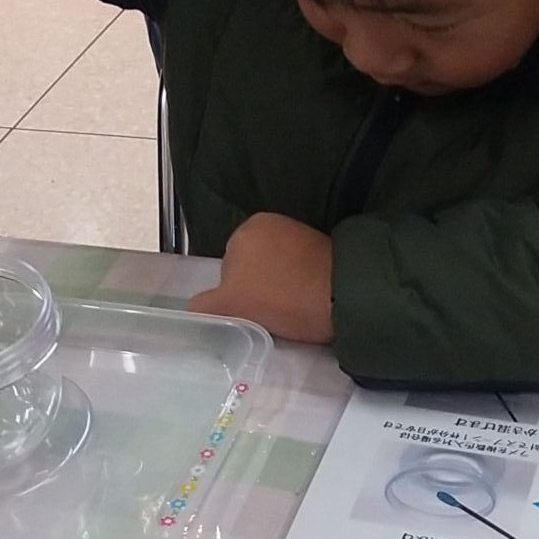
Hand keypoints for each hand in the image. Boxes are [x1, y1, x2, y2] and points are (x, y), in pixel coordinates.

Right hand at [187, 213, 333, 344]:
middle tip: (272, 314)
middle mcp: (273, 224)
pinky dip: (300, 287)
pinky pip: (300, 273)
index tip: (252, 313)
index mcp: (247, 228)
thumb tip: (194, 309)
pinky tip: (308, 303)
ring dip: (280, 291)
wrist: (344, 296)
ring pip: (276, 273)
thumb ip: (205, 305)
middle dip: (259, 290)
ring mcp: (301, 234)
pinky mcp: (325, 249)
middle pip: (251, 269)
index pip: (228, 271)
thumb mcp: (231, 306)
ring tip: (292, 310)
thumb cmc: (282, 298)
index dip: (236, 296)